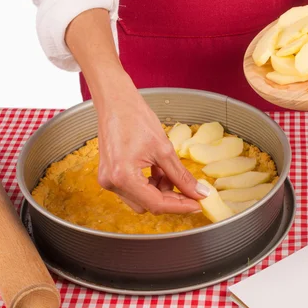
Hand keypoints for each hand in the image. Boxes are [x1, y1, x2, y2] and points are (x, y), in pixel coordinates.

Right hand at [94, 74, 208, 214]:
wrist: (115, 101)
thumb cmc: (136, 118)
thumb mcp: (164, 149)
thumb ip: (181, 175)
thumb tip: (199, 192)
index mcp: (123, 177)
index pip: (157, 204)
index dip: (180, 206)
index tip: (198, 204)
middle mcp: (112, 183)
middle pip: (148, 205)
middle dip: (170, 198)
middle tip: (188, 187)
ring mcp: (108, 180)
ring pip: (142, 199)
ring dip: (159, 190)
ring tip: (169, 171)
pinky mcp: (110, 175)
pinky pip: (134, 189)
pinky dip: (149, 183)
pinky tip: (158, 169)